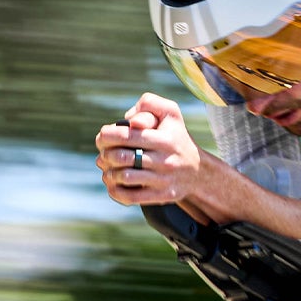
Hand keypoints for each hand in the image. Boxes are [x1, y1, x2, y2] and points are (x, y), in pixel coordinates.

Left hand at [93, 93, 217, 207]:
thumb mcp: (171, 113)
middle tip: (103, 152)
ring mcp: (163, 180)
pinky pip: (130, 197)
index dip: (107, 136)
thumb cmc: (176, 138)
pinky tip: (112, 183)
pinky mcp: (161, 196)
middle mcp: (165, 160)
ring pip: (124, 177)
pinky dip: (115, 191)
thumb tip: (129, 119)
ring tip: (107, 167)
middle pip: (122, 157)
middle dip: (105, 154)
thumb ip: (149, 103)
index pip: (128, 136)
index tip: (102, 137)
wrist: (198, 172)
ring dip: (109, 172)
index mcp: (165, 138)